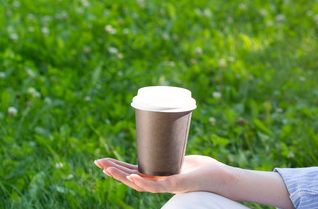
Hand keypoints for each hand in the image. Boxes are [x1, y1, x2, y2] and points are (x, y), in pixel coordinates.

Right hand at [94, 155, 230, 194]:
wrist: (220, 176)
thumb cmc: (203, 168)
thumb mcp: (181, 156)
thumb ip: (171, 150)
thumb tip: (162, 131)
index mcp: (158, 175)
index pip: (132, 172)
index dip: (117, 167)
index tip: (102, 160)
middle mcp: (159, 182)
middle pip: (131, 178)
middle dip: (113, 171)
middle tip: (97, 162)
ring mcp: (166, 185)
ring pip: (139, 184)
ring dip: (122, 176)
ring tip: (107, 169)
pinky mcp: (177, 184)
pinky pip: (156, 186)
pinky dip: (143, 182)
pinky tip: (132, 177)